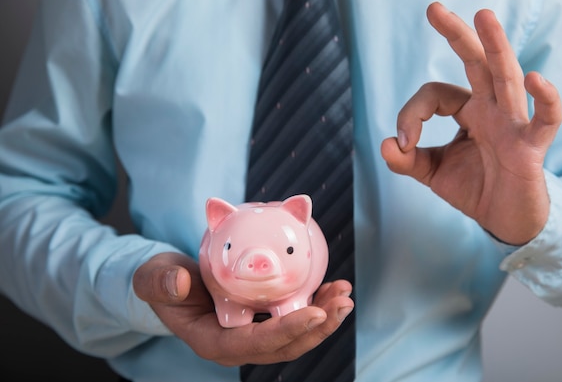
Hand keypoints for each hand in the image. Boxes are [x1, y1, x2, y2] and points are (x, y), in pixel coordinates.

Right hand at [133, 252, 353, 365]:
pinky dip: (314, 304)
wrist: (169, 284)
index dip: (288, 331)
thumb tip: (180, 283)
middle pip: (286, 346)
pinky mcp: (261, 320)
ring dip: (324, 318)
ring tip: (344, 295)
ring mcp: (252, 334)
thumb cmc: (161, 282)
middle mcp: (238, 344)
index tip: (316, 312)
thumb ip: (161, 283)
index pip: (257, 343)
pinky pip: (292, 317)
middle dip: (318, 328)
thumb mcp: (153, 279)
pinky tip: (331, 288)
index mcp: (214, 342)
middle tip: (342, 302)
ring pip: (295, 335)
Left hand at [381, 2, 561, 244]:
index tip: (403, 143)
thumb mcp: (433, 173)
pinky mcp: (531, 147)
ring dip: (496, 47)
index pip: (434, 94)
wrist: (504, 220)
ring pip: (506, 77)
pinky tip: (536, 79)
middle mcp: (491, 109)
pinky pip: (544, 119)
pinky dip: (545, 100)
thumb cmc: (474, 188)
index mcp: (468, 110)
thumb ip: (407, 160)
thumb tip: (384, 145)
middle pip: (476, 63)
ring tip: (483, 16)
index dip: (411, 114)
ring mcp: (512, 123)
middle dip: (456, 35)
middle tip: (433, 9)